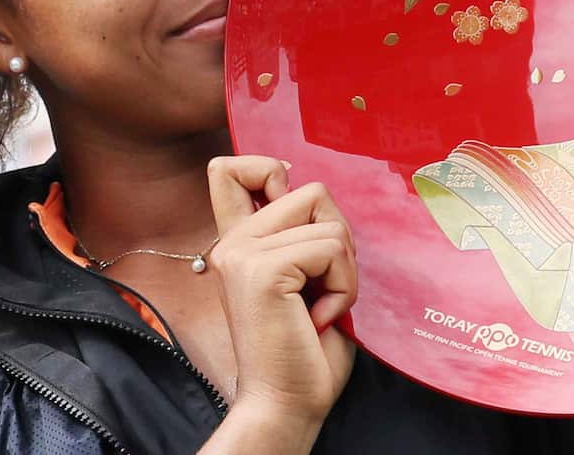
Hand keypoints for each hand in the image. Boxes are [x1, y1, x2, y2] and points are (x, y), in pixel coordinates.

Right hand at [206, 156, 356, 427]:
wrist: (288, 405)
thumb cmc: (305, 349)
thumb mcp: (302, 277)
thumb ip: (298, 232)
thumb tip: (305, 184)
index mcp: (239, 243)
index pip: (229, 169)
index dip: (270, 169)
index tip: (292, 212)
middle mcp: (233, 242)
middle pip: (312, 190)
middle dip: (338, 238)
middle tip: (322, 287)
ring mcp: (243, 253)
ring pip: (328, 219)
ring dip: (344, 268)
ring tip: (320, 305)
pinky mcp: (263, 270)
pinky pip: (332, 249)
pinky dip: (344, 286)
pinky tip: (320, 317)